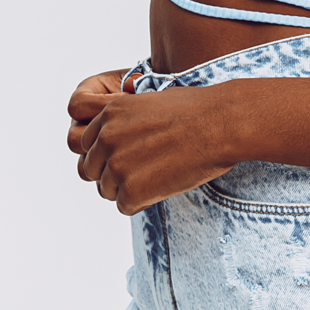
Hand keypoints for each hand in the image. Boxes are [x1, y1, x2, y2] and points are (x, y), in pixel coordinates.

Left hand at [67, 80, 240, 212]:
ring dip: (128, 189)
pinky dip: (142, 202)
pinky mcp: (131, 190)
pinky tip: (164, 185)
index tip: (131, 155)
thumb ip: (124, 122)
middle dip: (112, 174)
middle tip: (143, 171)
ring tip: (157, 176)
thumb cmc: (197, 111)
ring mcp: (116, 165)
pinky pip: (124, 206)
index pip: (88, 145)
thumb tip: (119, 142)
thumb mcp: (149, 102)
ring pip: (106, 190)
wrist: (221, 124)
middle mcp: (106, 138)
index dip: (108, 153)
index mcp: (108, 114)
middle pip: (91, 170)